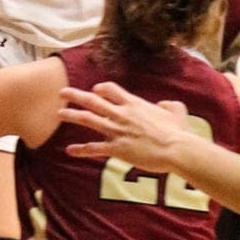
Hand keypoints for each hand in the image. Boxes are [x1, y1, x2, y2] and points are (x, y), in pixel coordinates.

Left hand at [58, 81, 191, 173]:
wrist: (177, 149)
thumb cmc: (179, 132)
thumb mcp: (177, 111)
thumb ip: (169, 105)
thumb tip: (165, 105)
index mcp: (134, 103)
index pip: (111, 89)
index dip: (101, 88)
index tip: (95, 90)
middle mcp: (122, 114)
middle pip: (93, 100)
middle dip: (76, 95)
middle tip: (62, 92)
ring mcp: (118, 130)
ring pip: (88, 119)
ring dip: (72, 115)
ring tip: (59, 113)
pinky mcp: (118, 148)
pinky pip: (95, 148)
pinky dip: (81, 149)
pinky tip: (69, 151)